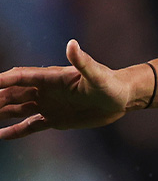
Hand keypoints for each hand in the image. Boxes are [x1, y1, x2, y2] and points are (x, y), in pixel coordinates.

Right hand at [0, 40, 135, 139]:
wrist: (122, 99)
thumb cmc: (111, 84)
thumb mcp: (97, 75)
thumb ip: (83, 62)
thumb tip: (72, 44)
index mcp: (51, 78)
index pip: (20, 77)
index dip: (2, 81)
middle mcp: (45, 91)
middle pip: (12, 94)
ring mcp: (48, 105)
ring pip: (16, 109)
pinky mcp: (55, 120)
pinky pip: (30, 126)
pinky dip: (15, 131)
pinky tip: (1, 136)